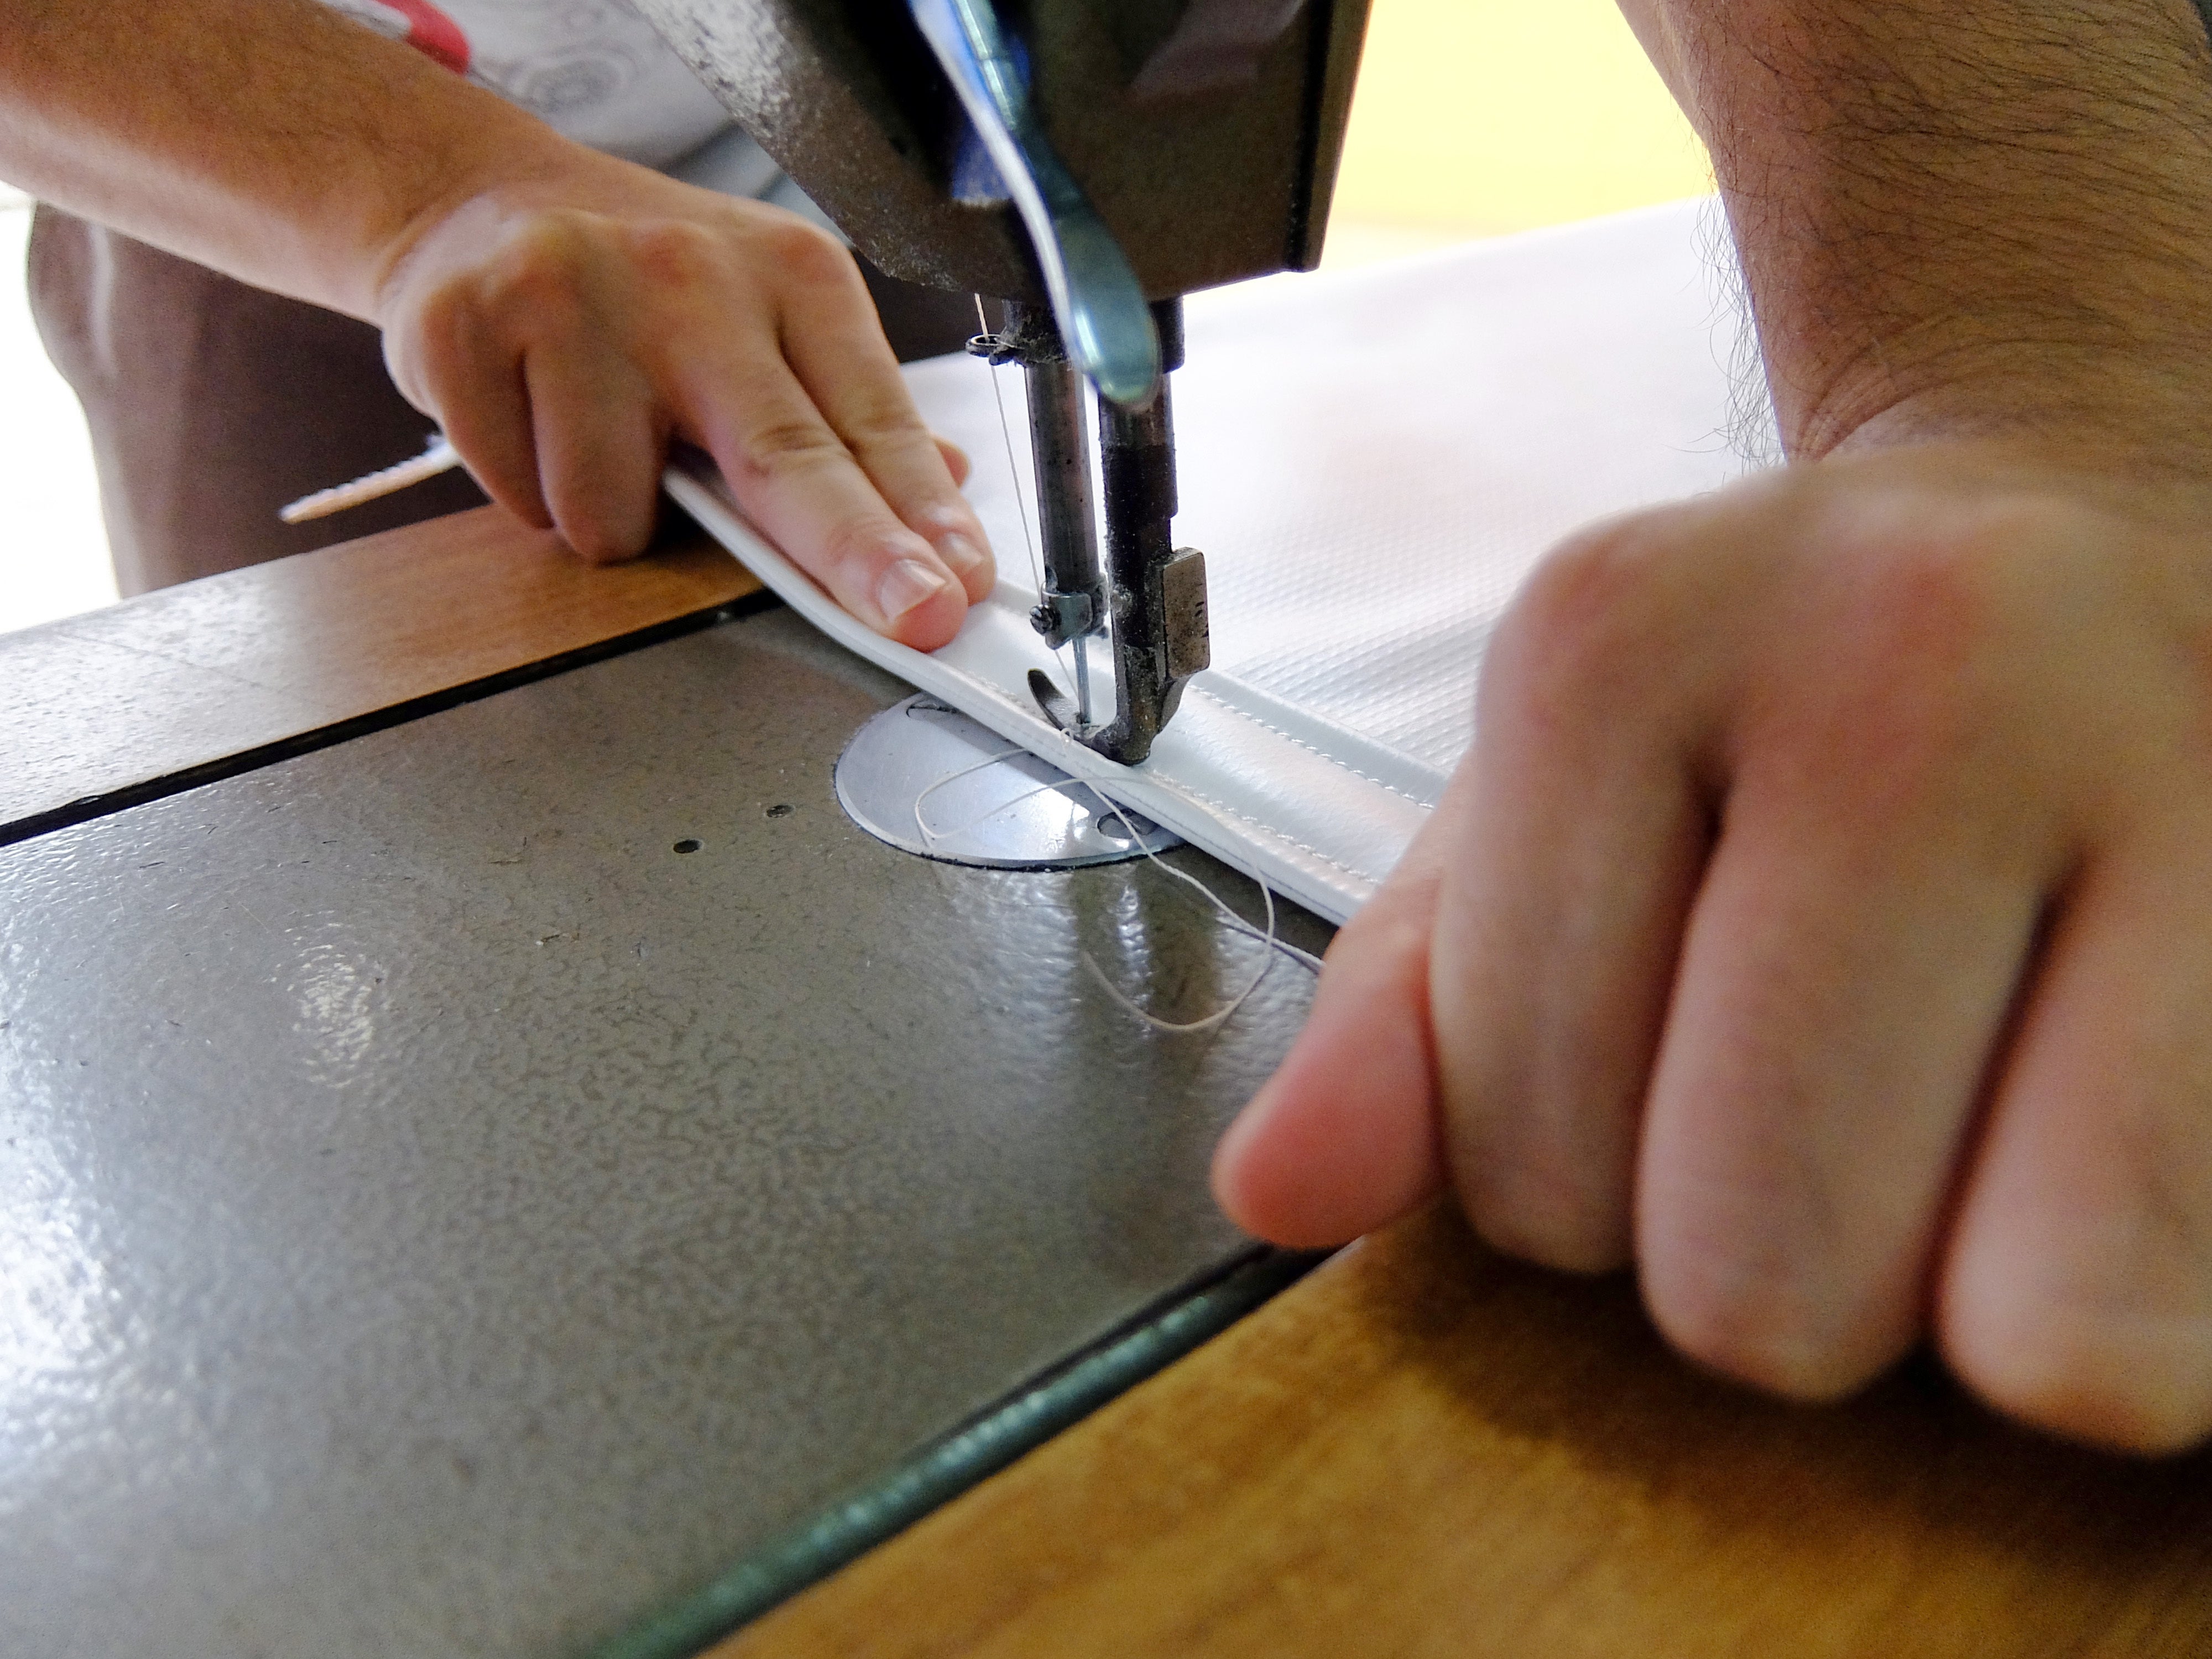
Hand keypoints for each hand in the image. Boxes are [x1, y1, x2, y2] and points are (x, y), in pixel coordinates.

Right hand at [374, 157, 992, 648]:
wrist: (475, 198)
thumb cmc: (641, 279)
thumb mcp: (769, 314)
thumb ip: (847, 411)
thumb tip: (946, 484)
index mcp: (788, 273)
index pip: (869, 419)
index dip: (919, 516)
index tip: (956, 585)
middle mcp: (690, 276)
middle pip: (783, 455)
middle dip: (856, 552)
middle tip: (913, 618)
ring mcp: (572, 296)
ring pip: (616, 511)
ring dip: (612, 517)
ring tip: (596, 434)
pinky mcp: (466, 329)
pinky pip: (523, 495)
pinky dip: (529, 486)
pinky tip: (529, 416)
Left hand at [1216, 440, 2211, 1454]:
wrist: (2096, 519)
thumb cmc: (1794, 707)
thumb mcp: (1548, 813)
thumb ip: (1403, 1012)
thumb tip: (1277, 1192)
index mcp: (1621, 646)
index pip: (1528, 1167)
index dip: (1578, 1188)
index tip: (1663, 1060)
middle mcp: (1921, 658)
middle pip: (1763, 1278)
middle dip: (1773, 1262)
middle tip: (1838, 1102)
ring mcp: (2191, 748)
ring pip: (2043, 1337)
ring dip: (1983, 1299)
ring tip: (1983, 1114)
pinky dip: (2156, 1276)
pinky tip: (2117, 1103)